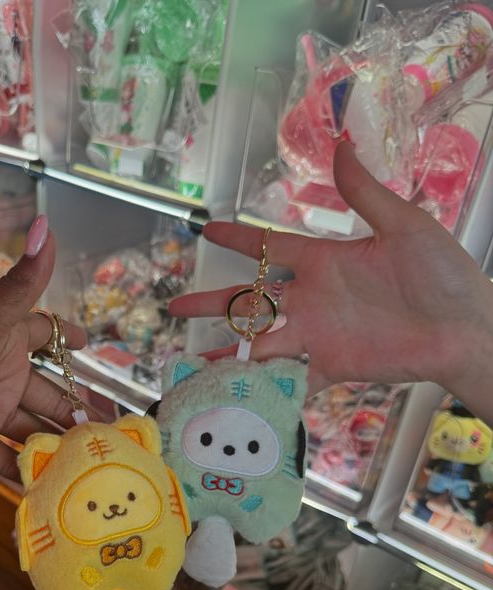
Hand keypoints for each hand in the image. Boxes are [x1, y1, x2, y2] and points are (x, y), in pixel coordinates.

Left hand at [0, 218, 89, 478]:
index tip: (92, 346)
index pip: (45, 333)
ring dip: (57, 442)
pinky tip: (52, 487)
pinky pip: (3, 458)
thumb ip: (20, 285)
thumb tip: (47, 226)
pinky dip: (24, 472)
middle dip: (76, 408)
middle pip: (46, 391)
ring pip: (30, 426)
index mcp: (3, 339)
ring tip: (92, 463)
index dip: (68, 339)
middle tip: (109, 433)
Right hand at [171, 143, 492, 401]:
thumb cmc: (442, 274)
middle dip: (211, 303)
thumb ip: (364, 193)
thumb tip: (341, 146)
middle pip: (250, 300)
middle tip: (175, 308)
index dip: (239, 238)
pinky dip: (265, 386)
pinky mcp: (332, 366)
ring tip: (194, 359)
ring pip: (260, 342)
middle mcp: (313, 299)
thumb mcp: (404, 224)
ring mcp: (319, 335)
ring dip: (228, 349)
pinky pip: (291, 378)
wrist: (464, 327)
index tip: (207, 229)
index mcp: (325, 261)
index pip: (270, 247)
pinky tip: (235, 393)